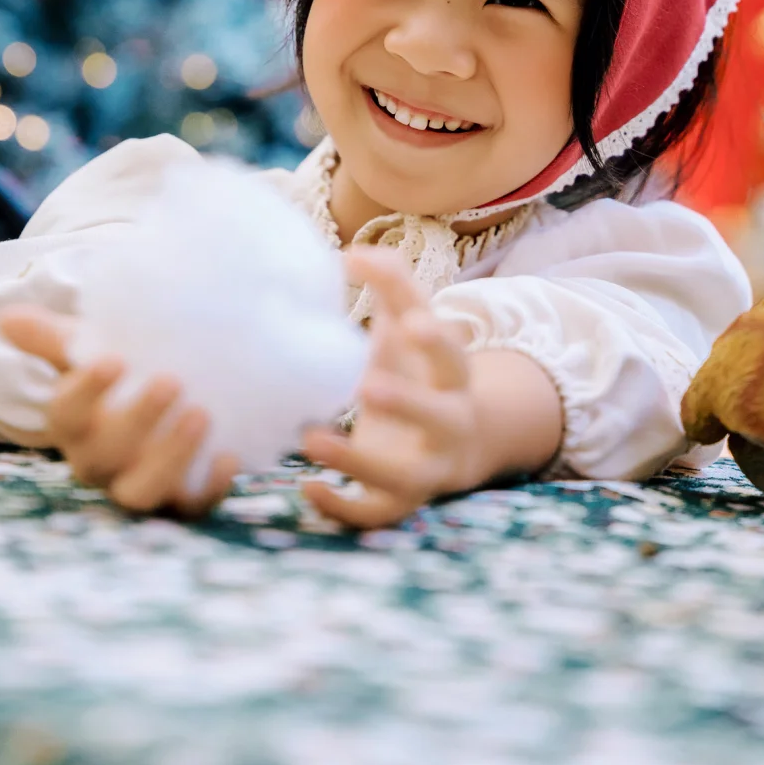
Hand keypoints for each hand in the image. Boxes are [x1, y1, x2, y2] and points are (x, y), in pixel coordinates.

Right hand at [0, 306, 238, 515]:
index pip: (66, 416)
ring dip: (172, 457)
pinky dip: (211, 488)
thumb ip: (50, 335)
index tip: (114, 359)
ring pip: (142, 492)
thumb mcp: (87, 349)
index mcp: (74, 425)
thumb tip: (6, 317)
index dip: (87, 392)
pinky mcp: (180, 500)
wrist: (164, 393)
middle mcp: (100, 463)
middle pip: (105, 456)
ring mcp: (139, 484)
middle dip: (137, 422)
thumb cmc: (121, 368)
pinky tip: (230, 456)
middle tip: (172, 381)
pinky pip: (191, 508)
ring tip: (202, 414)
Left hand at [301, 249, 484, 528]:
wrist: (456, 444)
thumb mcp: (416, 329)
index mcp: (453, 377)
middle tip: (366, 387)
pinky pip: (375, 514)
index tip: (411, 322)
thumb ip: (394, 287)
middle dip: (408, 404)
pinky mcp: (400, 501)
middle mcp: (449, 426)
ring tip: (310, 439)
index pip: (452, 356)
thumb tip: (354, 251)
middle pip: (439, 417)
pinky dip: (342, 507)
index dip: (436, 340)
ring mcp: (427, 469)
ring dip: (358, 461)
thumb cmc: (423, 371)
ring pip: (404, 476)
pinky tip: (307, 488)